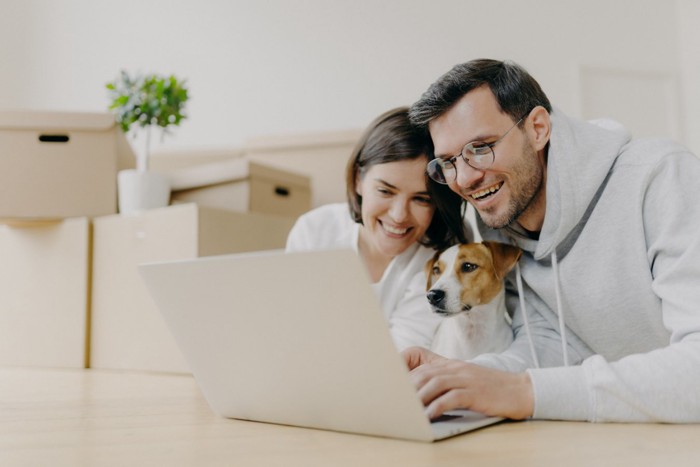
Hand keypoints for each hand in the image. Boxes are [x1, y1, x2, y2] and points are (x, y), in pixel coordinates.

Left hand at [403, 348, 533, 419]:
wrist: (520, 390)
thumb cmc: (490, 389)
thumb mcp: (465, 379)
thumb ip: (445, 383)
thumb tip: (421, 394)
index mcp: (451, 365)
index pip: (421, 363)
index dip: (404, 372)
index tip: (391, 384)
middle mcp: (456, 368)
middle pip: (424, 373)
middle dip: (407, 388)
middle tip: (394, 401)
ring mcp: (466, 379)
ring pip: (434, 383)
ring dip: (418, 397)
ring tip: (407, 410)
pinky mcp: (475, 392)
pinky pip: (451, 398)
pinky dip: (437, 407)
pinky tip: (429, 416)